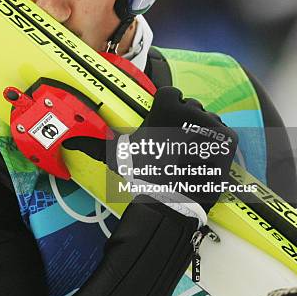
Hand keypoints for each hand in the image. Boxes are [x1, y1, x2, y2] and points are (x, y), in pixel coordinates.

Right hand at [64, 86, 237, 213]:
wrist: (172, 202)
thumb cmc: (144, 174)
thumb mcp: (119, 155)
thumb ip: (96, 142)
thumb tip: (68, 141)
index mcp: (165, 106)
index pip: (171, 93)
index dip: (167, 107)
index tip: (163, 123)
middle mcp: (190, 109)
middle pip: (190, 104)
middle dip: (184, 118)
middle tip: (174, 141)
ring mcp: (211, 124)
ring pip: (207, 117)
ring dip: (201, 128)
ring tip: (189, 150)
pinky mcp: (227, 139)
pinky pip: (223, 132)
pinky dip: (216, 142)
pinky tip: (204, 156)